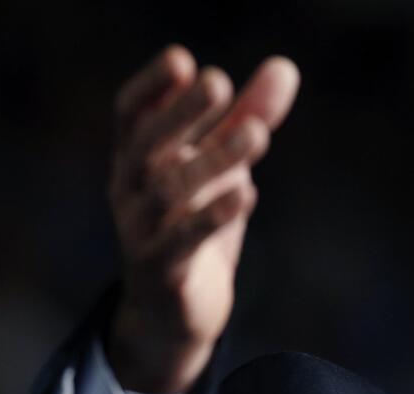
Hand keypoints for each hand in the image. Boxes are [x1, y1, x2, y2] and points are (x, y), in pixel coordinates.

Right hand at [105, 45, 299, 393]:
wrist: (175, 314)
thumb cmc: (195, 227)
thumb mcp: (223, 170)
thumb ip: (248, 118)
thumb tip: (285, 68)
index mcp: (136, 160)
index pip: (132, 113)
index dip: (152, 86)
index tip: (182, 60)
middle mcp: (129, 192)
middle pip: (147, 146)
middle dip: (182, 113)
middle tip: (218, 82)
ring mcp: (139, 232)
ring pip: (170, 192)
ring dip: (214, 160)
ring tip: (256, 134)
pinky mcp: (162, 272)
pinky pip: (183, 242)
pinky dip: (213, 217)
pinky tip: (246, 193)